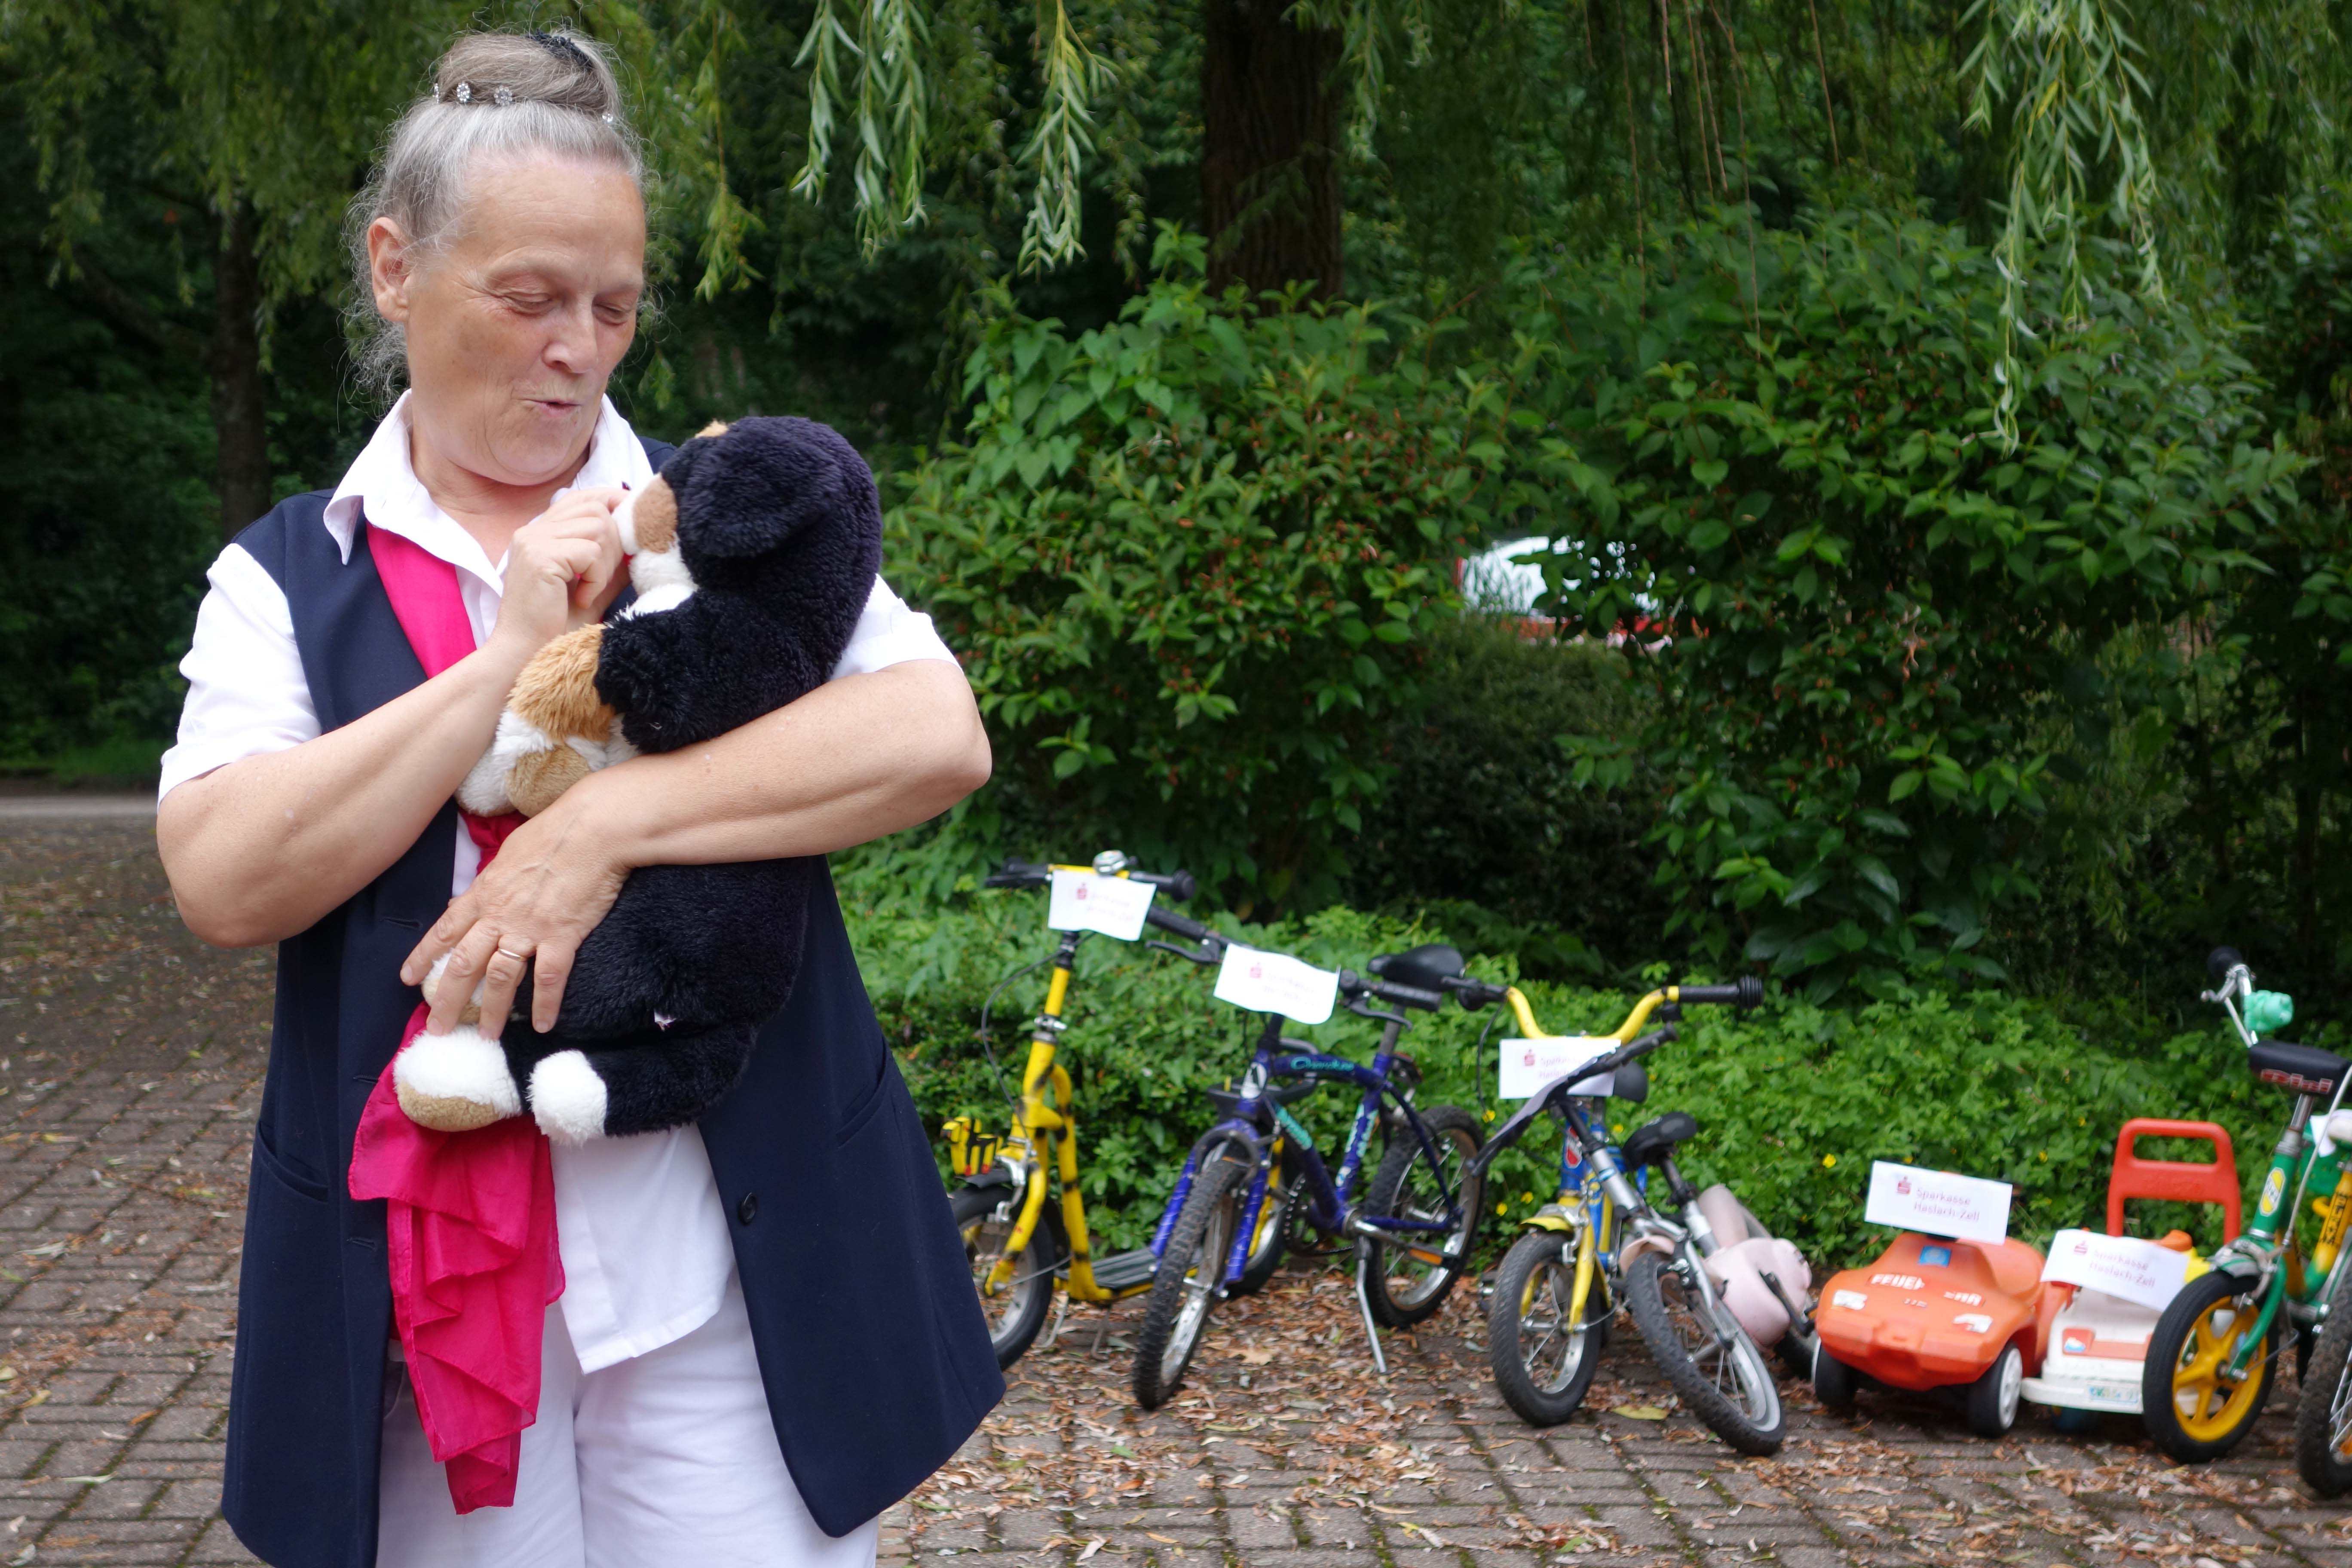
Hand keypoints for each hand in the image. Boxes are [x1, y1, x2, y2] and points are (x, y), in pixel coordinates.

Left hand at [398, 778, 632, 1035]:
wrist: (593, 828)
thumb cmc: (555, 831)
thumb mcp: (510, 852)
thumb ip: (490, 879)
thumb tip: (472, 893)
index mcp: (484, 893)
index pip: (445, 930)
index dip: (423, 956)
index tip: (406, 979)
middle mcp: (499, 915)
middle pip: (464, 964)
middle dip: (446, 999)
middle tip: (437, 1027)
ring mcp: (528, 928)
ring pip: (500, 977)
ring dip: (491, 1010)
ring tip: (487, 1036)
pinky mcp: (561, 936)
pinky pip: (548, 978)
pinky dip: (544, 1005)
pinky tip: (543, 1025)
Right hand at [485, 488, 628, 663]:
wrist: (525, 654)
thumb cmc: (556, 625)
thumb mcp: (592, 586)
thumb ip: (610, 561)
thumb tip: (639, 539)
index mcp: (541, 532)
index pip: (583, 497)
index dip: (612, 503)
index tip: (631, 524)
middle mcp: (533, 529)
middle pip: (596, 509)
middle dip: (614, 542)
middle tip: (602, 578)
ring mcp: (533, 540)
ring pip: (597, 527)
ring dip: (605, 563)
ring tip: (589, 589)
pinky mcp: (540, 557)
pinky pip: (590, 552)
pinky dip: (596, 578)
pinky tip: (581, 597)